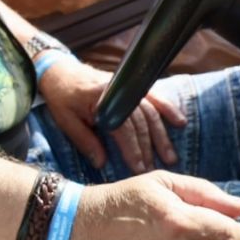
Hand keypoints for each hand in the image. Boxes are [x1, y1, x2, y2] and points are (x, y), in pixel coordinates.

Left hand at [39, 59, 186, 173]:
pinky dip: (168, 109)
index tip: (139, 168)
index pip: (122, 127)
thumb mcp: (66, 121)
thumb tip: (102, 164)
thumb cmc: (61, 97)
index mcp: (100, 99)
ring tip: (170, 156)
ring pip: (151, 112)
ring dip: (161, 135)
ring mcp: (127, 86)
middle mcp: (117, 90)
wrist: (60, 71)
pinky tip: (180, 122)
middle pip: (140, 122)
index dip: (131, 148)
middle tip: (154, 168)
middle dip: (149, 147)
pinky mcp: (132, 85)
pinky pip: (155, 96)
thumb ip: (85, 141)